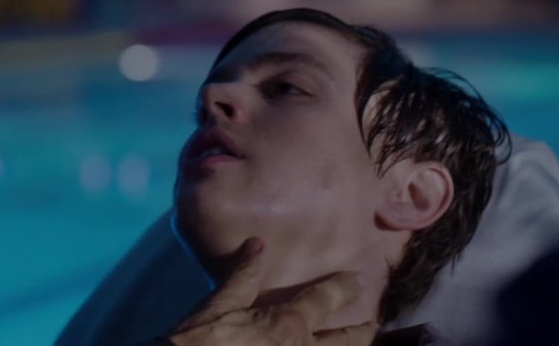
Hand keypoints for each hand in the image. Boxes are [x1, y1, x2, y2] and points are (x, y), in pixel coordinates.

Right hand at [167, 238, 377, 345]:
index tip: (357, 280)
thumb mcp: (220, 303)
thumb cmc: (202, 340)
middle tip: (377, 325)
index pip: (323, 301)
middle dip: (363, 332)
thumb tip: (258, 244)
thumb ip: (244, 274)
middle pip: (345, 343)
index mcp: (287, 325)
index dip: (342, 288)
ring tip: (361, 343)